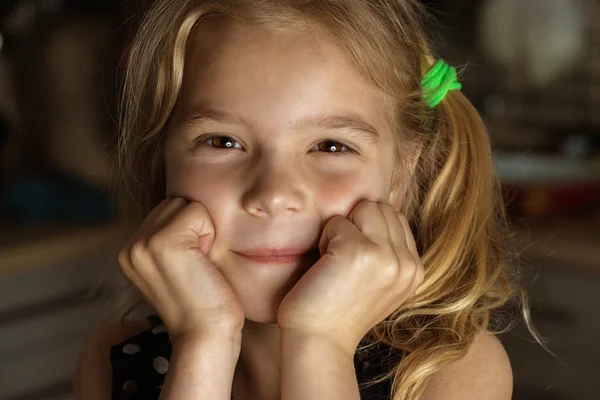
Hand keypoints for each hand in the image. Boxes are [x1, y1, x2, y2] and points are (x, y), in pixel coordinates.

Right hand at [118, 198, 244, 342]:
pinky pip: (198, 212)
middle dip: (194, 228)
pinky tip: (203, 263)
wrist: (205, 336)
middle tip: (197, 266)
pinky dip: (210, 233)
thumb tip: (184, 209)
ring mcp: (143, 244)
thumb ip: (170, 241)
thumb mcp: (176, 268)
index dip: (190, 234)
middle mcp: (130, 247)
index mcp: (130, 253)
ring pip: (186, 205)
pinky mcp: (163, 242)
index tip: (190, 268)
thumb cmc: (204, 304)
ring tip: (200, 264)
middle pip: (175, 203)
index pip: (167, 211)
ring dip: (203, 229)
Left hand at [277, 200, 423, 354]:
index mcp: (416, 271)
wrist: (319, 341)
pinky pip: (337, 221)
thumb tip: (384, 214)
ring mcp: (385, 256)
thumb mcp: (381, 284)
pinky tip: (324, 266)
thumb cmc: (340, 310)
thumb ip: (390, 254)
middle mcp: (407, 263)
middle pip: (381, 208)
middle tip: (342, 260)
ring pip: (363, 208)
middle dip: (357, 225)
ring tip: (335, 260)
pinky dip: (323, 238)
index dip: (369, 230)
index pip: (396, 218)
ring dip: (341, 229)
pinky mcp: (357, 250)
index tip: (355, 262)